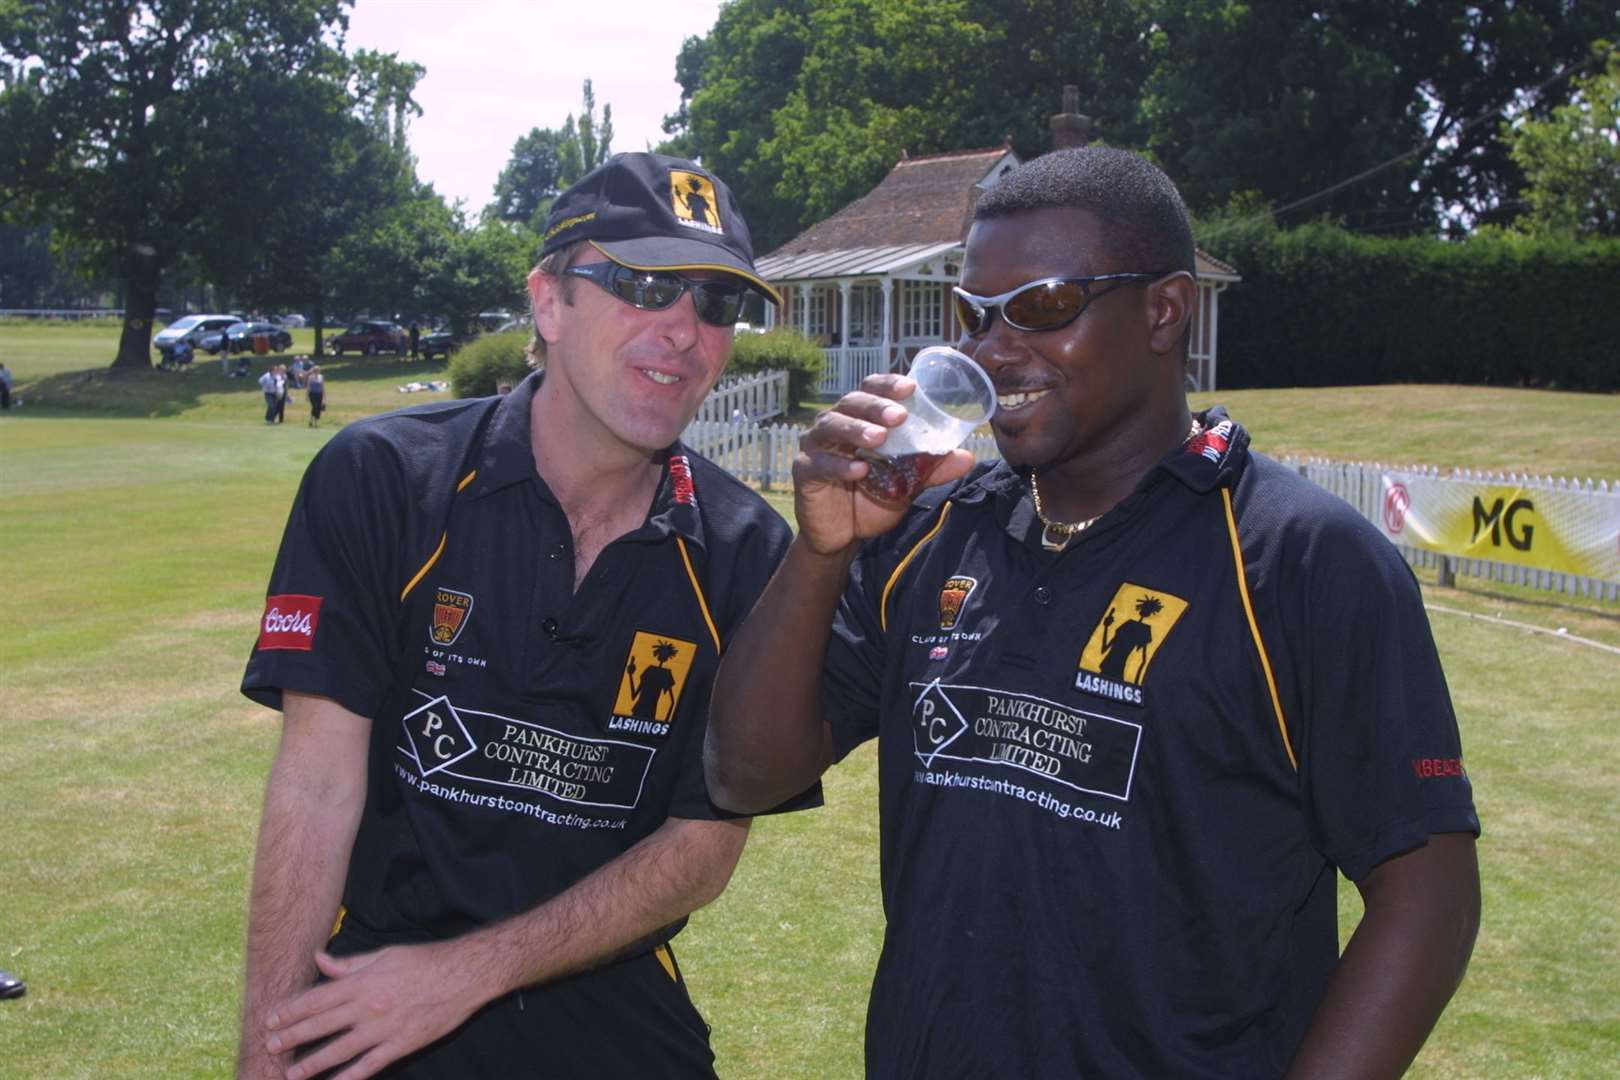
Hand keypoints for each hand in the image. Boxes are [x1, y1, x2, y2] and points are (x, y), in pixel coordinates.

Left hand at [264, 944, 485, 1079]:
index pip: (317, 999)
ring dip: (313, 1063)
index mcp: (363, 982)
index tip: (271, 1019)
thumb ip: (349, 963)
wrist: (463, 974)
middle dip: (293, 1037)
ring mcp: (384, 1028)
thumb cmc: (424, 960)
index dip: (292, 1010)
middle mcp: (368, 1006)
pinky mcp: (401, 1045)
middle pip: (322, 1025)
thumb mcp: (385, 955)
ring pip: (340, 1049)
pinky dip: (349, 1077)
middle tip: (270, 1047)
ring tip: (292, 1074)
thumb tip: (319, 959)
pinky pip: (369, 1065)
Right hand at [793, 374, 973, 555]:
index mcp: (859, 419)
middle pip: (850, 403)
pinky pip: (819, 464)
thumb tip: (967, 457)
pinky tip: (858, 470)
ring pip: (830, 427)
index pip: (870, 390)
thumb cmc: (872, 499)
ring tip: (878, 438)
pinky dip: (839, 465)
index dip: (887, 385)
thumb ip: (931, 469)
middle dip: (875, 406)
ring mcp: (816, 447)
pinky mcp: (804, 472)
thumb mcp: (907, 484)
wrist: (844, 536)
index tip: (910, 388)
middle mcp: (835, 425)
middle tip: (898, 415)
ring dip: (855, 429)